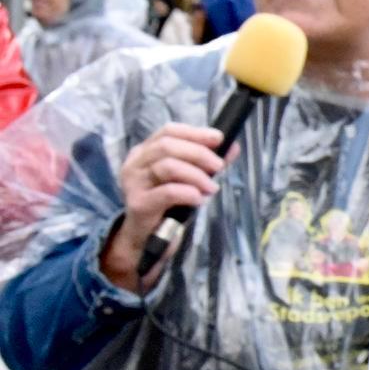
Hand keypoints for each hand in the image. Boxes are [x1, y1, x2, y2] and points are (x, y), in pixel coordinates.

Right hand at [102, 123, 225, 291]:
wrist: (146, 237)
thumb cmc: (168, 204)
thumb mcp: (188, 179)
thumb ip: (208, 163)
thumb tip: (232, 147)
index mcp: (145, 152)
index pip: (168, 131)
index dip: (194, 133)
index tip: (219, 138)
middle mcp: (135, 164)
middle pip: (167, 146)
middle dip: (199, 154)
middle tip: (219, 166)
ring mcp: (134, 183)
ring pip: (167, 166)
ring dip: (196, 175)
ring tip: (212, 188)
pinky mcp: (139, 204)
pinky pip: (167, 192)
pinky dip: (188, 193)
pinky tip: (199, 199)